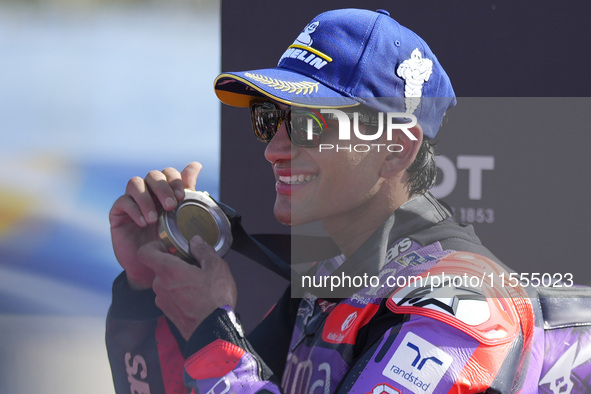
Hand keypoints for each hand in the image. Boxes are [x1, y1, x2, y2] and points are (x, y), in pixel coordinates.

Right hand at [109, 162, 202, 289]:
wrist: (151, 269)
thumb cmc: (169, 243)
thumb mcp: (182, 219)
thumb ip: (189, 192)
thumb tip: (196, 164)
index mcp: (165, 192)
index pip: (168, 173)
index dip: (176, 179)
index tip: (184, 196)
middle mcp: (148, 193)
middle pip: (152, 175)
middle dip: (164, 188)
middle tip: (172, 206)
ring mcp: (132, 201)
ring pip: (135, 183)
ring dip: (147, 199)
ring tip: (155, 219)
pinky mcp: (118, 213)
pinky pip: (123, 202)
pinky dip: (135, 210)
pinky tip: (144, 223)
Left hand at [138, 237, 237, 339]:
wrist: (214, 332)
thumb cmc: (215, 298)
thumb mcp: (216, 268)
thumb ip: (203, 251)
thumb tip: (195, 241)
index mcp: (168, 270)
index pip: (145, 253)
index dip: (154, 246)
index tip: (169, 247)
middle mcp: (159, 285)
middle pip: (160, 268)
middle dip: (176, 264)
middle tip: (195, 266)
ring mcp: (162, 301)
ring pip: (166, 283)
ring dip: (178, 280)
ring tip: (199, 283)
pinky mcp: (168, 313)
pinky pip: (170, 297)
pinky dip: (180, 294)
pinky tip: (197, 297)